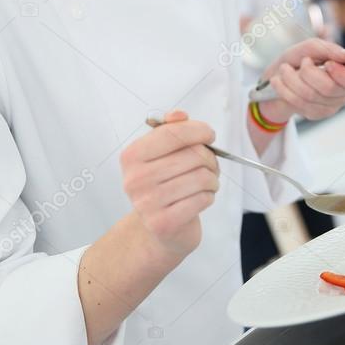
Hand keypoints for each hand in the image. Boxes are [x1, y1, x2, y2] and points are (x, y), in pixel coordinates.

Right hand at [121, 110, 218, 258]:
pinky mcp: (163, 223)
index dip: (197, 130)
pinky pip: (202, 199)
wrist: (158, 230)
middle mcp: (135, 179)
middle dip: (210, 158)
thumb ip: (171, 130)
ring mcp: (147, 203)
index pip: (171, 133)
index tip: (209, 134)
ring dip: (212, 179)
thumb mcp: (162, 155)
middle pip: (192, 155)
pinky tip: (202, 198)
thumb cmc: (163, 186)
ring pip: (201, 177)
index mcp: (132, 156)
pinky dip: (209, 196)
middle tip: (210, 165)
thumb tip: (179, 115)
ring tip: (207, 182)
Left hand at [259, 38, 344, 121]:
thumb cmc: (298, 60)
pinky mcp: (315, 114)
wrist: (277, 76)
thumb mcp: (310, 48)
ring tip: (284, 69)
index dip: (344, 75)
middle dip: (308, 72)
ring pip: (311, 95)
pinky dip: (285, 88)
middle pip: (330, 88)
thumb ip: (329, 49)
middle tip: (302, 62)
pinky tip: (279, 81)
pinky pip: (299, 103)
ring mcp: (331, 106)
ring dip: (291, 78)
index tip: (329, 64)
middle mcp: (344, 92)